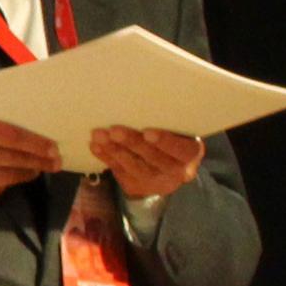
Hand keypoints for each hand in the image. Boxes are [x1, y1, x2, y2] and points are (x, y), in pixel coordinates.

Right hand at [0, 114, 61, 213]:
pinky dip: (7, 184)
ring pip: (11, 177)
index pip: (12, 136)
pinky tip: (11, 179)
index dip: (36, 143)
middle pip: (16, 158)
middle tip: (56, 161)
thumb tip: (22, 136)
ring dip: (27, 173)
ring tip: (38, 170)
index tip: (53, 146)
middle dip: (40, 161)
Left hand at [90, 124, 204, 203]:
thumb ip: (168, 121)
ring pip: (134, 167)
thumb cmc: (173, 138)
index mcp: (189, 155)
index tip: (148, 132)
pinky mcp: (136, 186)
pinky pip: (119, 171)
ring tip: (100, 135)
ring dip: (115, 150)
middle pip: (154, 158)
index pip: (182, 150)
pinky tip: (96, 145)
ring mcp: (155, 182)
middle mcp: (175, 172)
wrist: (167, 168)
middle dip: (132, 143)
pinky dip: (106, 157)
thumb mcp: (178, 130)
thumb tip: (141, 99)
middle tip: (114, 130)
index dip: (166, 142)